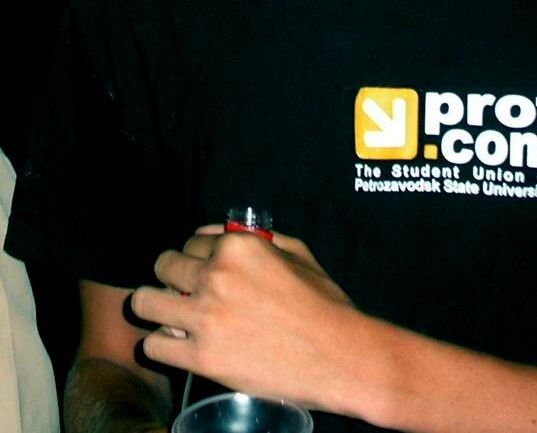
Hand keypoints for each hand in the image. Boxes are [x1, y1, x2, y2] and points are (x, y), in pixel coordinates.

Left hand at [130, 227, 356, 410]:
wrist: (338, 355)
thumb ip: (255, 236)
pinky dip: (162, 345)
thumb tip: (213, 232)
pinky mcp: (201, 358)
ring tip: (168, 315)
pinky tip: (178, 345)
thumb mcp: (296, 252)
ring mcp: (205, 317)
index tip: (202, 272)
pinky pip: (154, 345)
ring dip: (155, 306)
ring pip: (145, 302)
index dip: (197, 257)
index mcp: (238, 246)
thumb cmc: (322, 302)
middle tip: (183, 292)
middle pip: (164, 265)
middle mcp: (216, 275)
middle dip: (172, 276)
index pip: (192, 242)